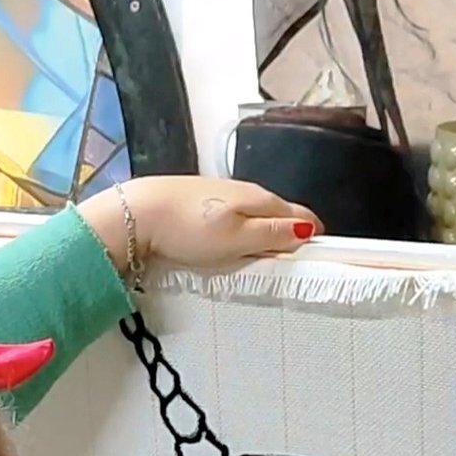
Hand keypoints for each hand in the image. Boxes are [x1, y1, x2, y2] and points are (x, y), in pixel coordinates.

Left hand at [79, 176, 322, 273]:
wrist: (139, 213)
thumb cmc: (189, 229)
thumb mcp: (238, 238)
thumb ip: (273, 234)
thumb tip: (309, 229)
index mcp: (261, 200)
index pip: (302, 214)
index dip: (313, 236)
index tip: (316, 260)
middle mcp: (246, 191)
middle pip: (280, 214)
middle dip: (290, 236)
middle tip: (289, 265)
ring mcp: (223, 194)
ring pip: (256, 215)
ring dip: (265, 234)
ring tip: (262, 259)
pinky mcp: (203, 200)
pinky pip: (234, 216)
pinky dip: (241, 231)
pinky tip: (231, 244)